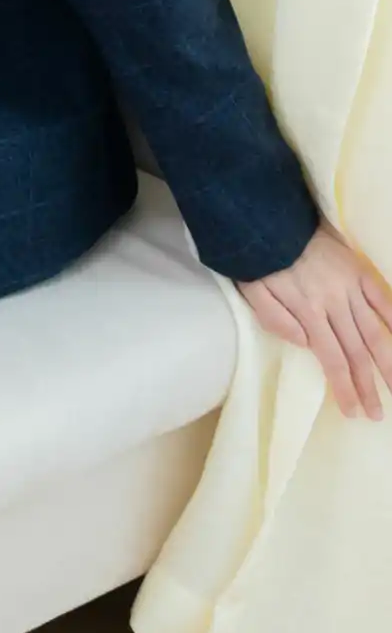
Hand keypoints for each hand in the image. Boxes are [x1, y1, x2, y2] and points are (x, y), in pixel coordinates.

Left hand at [235, 220, 391, 417]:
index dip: (345, 388)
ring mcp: (349, 286)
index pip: (332, 358)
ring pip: (374, 330)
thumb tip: (307, 346)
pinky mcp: (358, 270)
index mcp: (307, 311)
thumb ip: (277, 321)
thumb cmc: (259, 261)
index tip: (354, 411)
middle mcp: (334, 303)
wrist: (269, 219)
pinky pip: (382, 296)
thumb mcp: (254, 294)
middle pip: (356, 352)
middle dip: (368, 386)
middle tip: (378, 413)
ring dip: (388, 362)